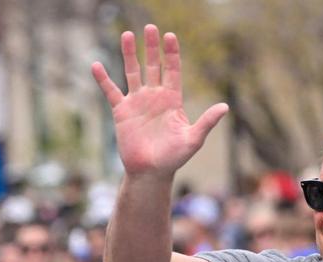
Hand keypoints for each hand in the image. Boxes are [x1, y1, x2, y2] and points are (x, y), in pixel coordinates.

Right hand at [91, 24, 227, 179]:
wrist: (151, 172)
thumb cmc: (174, 158)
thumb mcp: (193, 139)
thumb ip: (207, 121)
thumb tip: (226, 107)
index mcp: (173, 100)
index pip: (173, 71)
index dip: (172, 54)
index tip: (170, 36)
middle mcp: (155, 97)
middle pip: (153, 66)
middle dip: (152, 47)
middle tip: (150, 27)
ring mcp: (138, 102)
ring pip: (132, 72)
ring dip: (129, 54)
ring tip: (127, 35)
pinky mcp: (122, 111)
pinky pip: (111, 91)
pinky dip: (104, 79)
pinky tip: (96, 65)